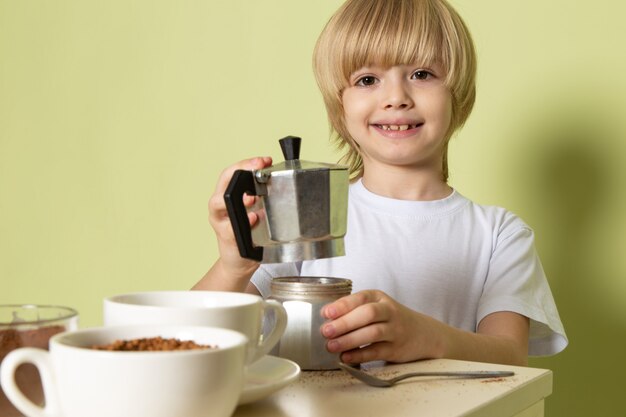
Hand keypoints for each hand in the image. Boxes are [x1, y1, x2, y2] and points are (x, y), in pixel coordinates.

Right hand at [208, 157, 272, 279]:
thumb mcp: (257, 210)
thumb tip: (281, 182)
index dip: (247, 163)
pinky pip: (230, 228)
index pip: (233, 172)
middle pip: (223, 183)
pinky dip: (243, 223)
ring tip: (252, 197)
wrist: (239, 260)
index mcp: (228, 195)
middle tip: (257, 169)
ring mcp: (220, 222)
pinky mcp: (226, 238)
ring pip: (217, 204)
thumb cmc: (249, 233)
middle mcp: (220, 206)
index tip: (264, 160)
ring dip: (236, 199)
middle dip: (240, 172)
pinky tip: (254, 219)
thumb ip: (263, 198)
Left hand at [320, 290, 441, 363]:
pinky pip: (376, 352)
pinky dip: (360, 354)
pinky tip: (345, 357)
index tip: (326, 313)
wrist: (423, 334)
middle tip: (326, 331)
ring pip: (373, 333)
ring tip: (331, 346)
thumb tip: (326, 318)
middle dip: (345, 322)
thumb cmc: (390, 318)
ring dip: (350, 340)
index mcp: (379, 297)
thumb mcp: (376, 306)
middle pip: (368, 314)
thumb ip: (355, 309)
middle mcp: (389, 311)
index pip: (361, 298)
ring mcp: (395, 330)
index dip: (343, 305)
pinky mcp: (396, 349)